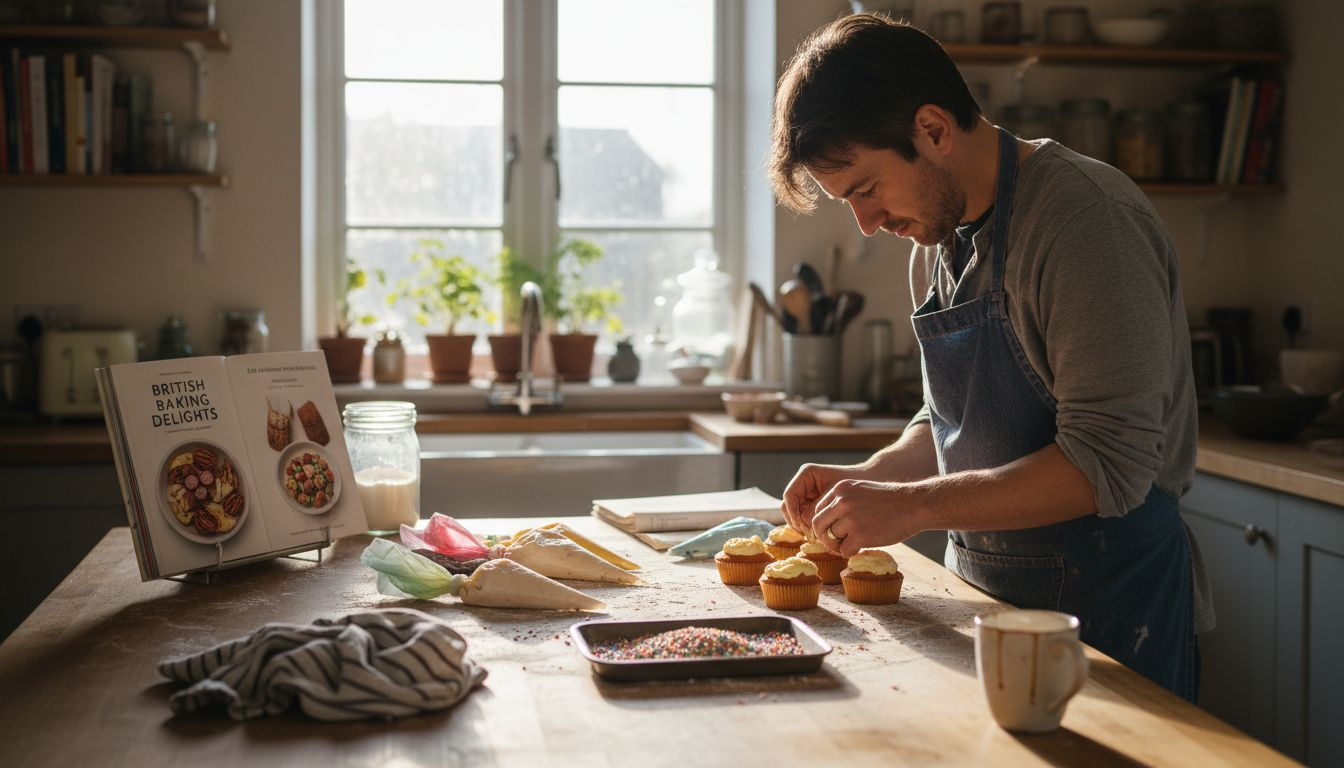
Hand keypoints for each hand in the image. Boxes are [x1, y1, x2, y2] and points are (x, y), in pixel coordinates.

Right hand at [780, 463, 870, 532]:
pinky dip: (809, 525)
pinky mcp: (813, 503)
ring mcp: (807, 493)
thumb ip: (819, 508)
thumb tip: (804, 523)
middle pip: (789, 505)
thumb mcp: (836, 496)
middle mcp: (804, 483)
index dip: (792, 512)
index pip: (790, 495)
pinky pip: (805, 516)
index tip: (801, 527)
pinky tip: (819, 534)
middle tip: (807, 535)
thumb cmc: (855, 484)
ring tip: (814, 536)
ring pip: (795, 513)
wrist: (870, 480)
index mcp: (807, 474)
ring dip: (801, 525)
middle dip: (796, 520)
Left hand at [810, 479, 924, 557]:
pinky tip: (860, 548)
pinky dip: (849, 553)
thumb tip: (830, 521)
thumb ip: (844, 501)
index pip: (818, 509)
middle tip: (835, 544)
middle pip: (818, 524)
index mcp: (841, 488)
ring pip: (830, 538)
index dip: (824, 522)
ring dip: (838, 545)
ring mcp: (850, 518)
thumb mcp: (862, 490)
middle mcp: (842, 502)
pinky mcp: (860, 535)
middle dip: (824, 536)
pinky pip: (843, 550)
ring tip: (851, 545)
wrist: (915, 504)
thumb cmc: (891, 500)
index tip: (832, 530)